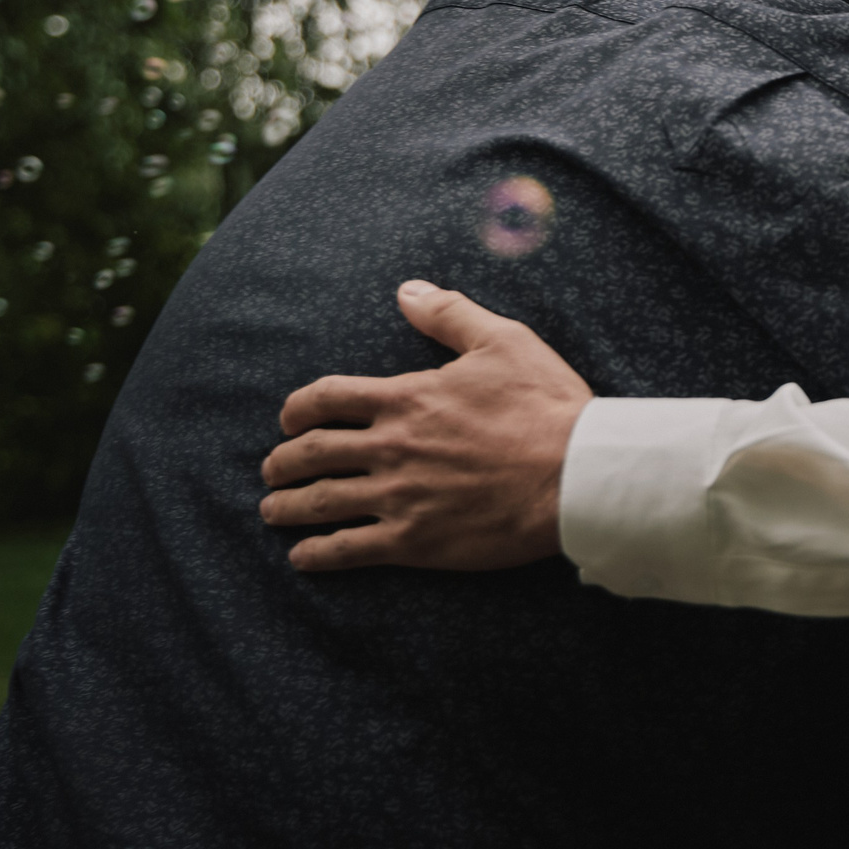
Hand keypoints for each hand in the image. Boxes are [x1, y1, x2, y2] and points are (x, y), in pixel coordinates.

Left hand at [258, 280, 592, 571]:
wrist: (576, 474)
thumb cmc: (546, 406)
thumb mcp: (504, 341)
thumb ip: (450, 315)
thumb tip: (407, 291)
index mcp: (408, 399)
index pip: (329, 398)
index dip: (299, 408)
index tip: (289, 420)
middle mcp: (392, 447)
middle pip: (314, 453)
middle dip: (283, 461)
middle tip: (273, 469)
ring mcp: (400, 497)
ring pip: (321, 502)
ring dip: (287, 507)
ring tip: (273, 510)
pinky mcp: (415, 541)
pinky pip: (349, 549)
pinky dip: (318, 554)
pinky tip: (304, 557)